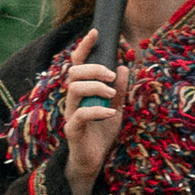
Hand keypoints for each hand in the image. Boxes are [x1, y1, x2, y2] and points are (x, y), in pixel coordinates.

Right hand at [61, 28, 128, 194]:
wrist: (93, 162)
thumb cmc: (101, 133)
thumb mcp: (116, 108)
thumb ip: (119, 90)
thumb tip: (124, 67)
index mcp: (82, 91)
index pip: (78, 63)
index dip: (84, 47)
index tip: (96, 33)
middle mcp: (72, 100)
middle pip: (74, 72)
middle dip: (93, 68)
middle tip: (111, 76)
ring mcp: (70, 114)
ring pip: (74, 89)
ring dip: (95, 86)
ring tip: (111, 93)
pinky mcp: (72, 130)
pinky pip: (80, 115)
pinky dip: (97, 111)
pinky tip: (110, 113)